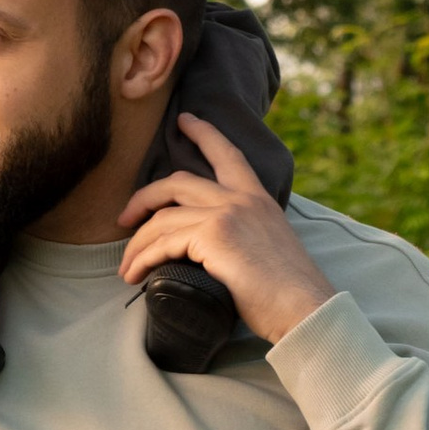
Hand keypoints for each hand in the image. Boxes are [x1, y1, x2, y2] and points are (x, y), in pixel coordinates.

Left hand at [118, 115, 329, 347]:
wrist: (303, 309)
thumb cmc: (287, 293)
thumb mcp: (268, 247)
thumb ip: (244, 234)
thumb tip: (213, 248)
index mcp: (258, 198)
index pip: (228, 155)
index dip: (204, 134)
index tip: (184, 120)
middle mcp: (241, 198)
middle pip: (178, 181)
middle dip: (143, 197)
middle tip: (124, 217)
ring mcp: (227, 214)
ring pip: (162, 217)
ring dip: (136, 244)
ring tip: (126, 268)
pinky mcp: (213, 235)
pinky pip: (162, 242)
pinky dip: (143, 259)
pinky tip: (135, 275)